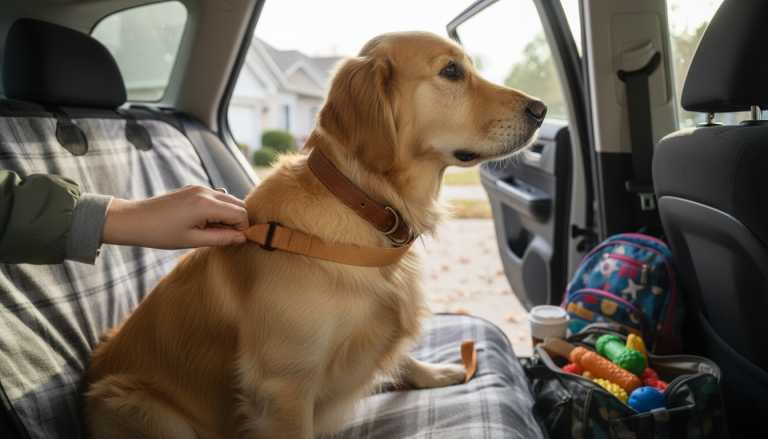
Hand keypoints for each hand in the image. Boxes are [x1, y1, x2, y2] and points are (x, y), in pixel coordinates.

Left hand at [101, 185, 248, 248]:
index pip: (239, 213)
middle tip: (228, 236)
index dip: (243, 228)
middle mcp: (205, 192)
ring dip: (228, 214)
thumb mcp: (192, 240)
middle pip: (237, 203)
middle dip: (239, 220)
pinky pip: (215, 197)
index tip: (235, 240)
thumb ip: (221, 238)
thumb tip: (242, 238)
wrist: (133, 220)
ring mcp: (198, 188)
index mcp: (206, 205)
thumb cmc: (159, 233)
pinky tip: (204, 222)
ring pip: (227, 199)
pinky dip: (217, 209)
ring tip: (213, 230)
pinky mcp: (192, 189)